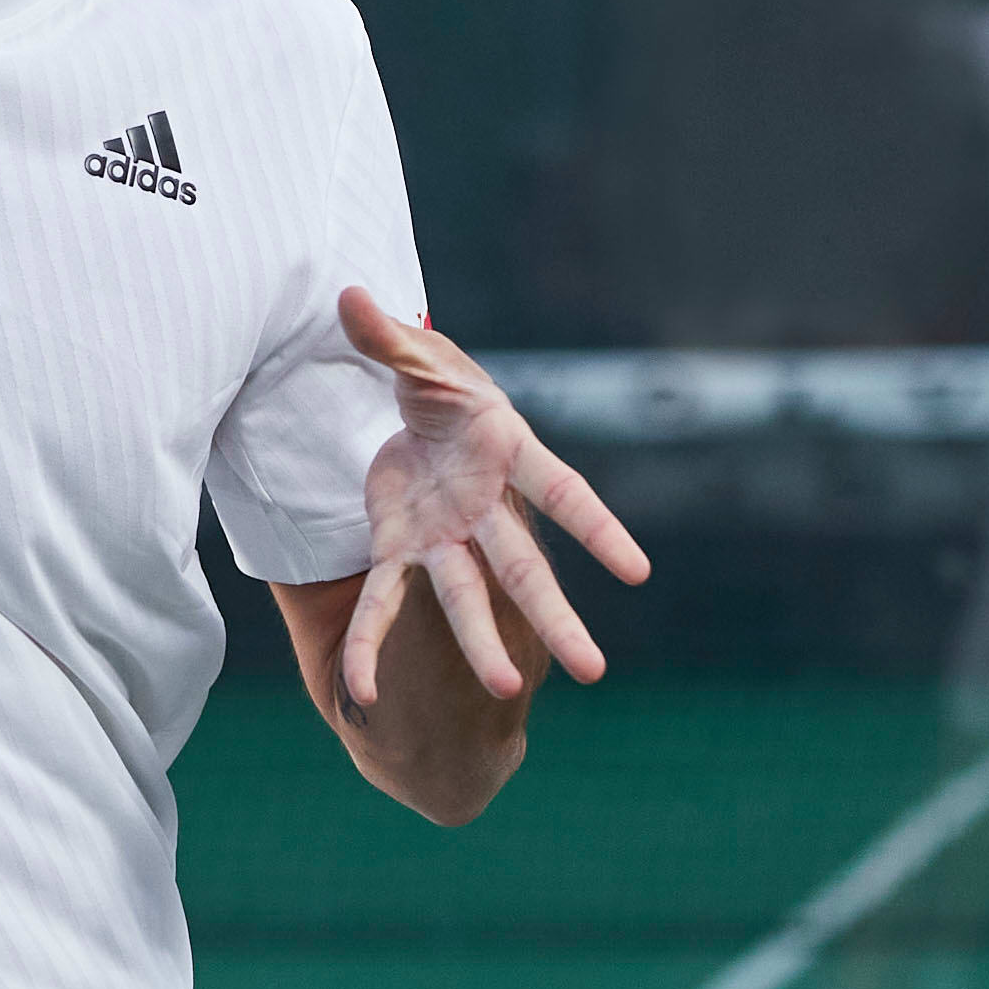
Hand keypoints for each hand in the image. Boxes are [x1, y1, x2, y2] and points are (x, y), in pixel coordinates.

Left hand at [338, 288, 652, 706]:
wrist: (417, 406)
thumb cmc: (436, 378)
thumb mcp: (414, 354)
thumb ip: (385, 337)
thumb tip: (350, 295)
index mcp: (507, 452)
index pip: (562, 492)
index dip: (597, 529)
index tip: (638, 571)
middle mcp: (484, 507)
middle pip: (524, 569)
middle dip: (554, 617)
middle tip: (593, 669)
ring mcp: (447, 536)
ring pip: (469, 598)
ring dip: (484, 644)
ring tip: (506, 688)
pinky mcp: (401, 549)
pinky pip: (384, 604)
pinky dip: (370, 647)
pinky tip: (358, 693)